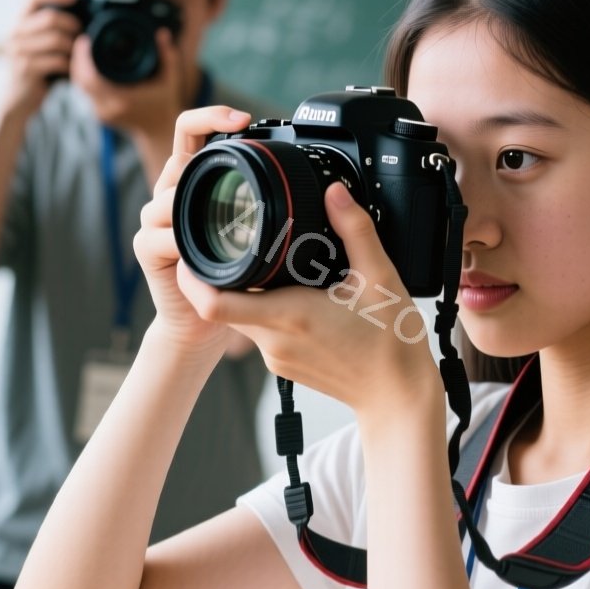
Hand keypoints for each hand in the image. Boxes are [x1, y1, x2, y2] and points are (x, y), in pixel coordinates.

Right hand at [1, 0, 79, 115]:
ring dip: (74, 47)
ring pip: (56, 40)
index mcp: (20, 23)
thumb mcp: (42, 45)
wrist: (19, 99)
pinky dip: (70, 64)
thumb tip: (84, 12)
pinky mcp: (26, 69)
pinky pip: (57, 60)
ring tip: (80, 55)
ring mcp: (18, 51)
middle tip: (84, 35)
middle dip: (73, 25)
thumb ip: (53, 29)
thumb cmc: (38, 69)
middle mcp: (15, 34)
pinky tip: (72, 69)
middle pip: (50, 18)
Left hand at [74, 26, 186, 138]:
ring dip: (78, 68)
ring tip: (84, 50)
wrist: (160, 131)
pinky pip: (85, 93)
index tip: (86, 40)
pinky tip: (86, 64)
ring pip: (80, 87)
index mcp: (123, 100)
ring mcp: (102, 113)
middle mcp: (108, 108)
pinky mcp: (99, 114)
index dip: (83, 58)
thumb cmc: (165, 104)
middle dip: (78, 59)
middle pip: (80, 81)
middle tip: (83, 41)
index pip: (91, 78)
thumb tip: (162, 32)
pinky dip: (83, 77)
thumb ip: (167, 55)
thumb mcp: (170, 79)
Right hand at [133, 105, 253, 356]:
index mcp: (195, 180)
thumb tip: (321, 184)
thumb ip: (269, 203)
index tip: (244, 119)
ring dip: (195, 203)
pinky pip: (160, 236)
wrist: (203, 323)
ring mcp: (154, 219)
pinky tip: (201, 251)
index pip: (192, 130)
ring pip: (169, 196)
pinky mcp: (146, 248)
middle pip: (177, 155)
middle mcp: (170, 192)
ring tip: (223, 216)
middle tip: (241, 154)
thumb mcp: (256, 231)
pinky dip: (182, 243)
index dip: (212, 115)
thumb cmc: (234, 275)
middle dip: (206, 152)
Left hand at [178, 181, 442, 422]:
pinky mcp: (283, 366)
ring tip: (267, 265)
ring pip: (241, 317)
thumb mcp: (379, 276)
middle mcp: (273, 340)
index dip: (192, 277)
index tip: (192, 249)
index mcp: (289, 314)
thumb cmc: (391, 343)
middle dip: (219, 275)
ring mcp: (276, 357)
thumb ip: (355, 228)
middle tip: (230, 244)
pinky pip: (260, 332)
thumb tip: (335, 193)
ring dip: (245, 292)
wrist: (397, 396)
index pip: (213, 302)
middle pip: (221, 304)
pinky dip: (265, 310)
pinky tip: (292, 296)